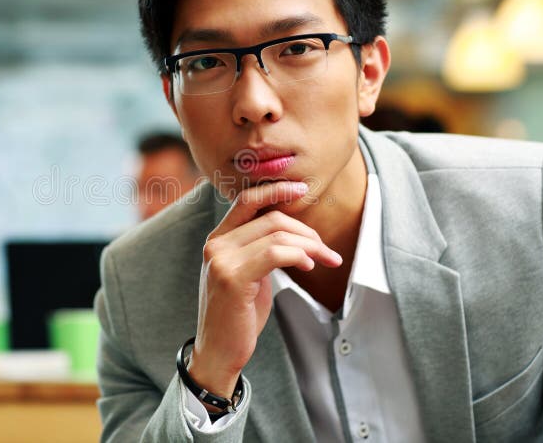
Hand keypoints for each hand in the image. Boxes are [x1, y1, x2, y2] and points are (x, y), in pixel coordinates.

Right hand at [188, 181, 342, 400]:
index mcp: (218, 239)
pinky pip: (275, 253)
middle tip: (327, 250)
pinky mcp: (232, 277)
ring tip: (327, 259)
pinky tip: (309, 266)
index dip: (276, 190)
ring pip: (277, 235)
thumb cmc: (237, 315)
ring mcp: (221, 259)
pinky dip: (299, 255)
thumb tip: (291, 230)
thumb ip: (259, 249)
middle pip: (271, 218)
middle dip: (307, 231)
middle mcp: (215, 244)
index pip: (247, 200)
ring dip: (311, 245)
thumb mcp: (248, 274)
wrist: (217, 352)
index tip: (303, 189)